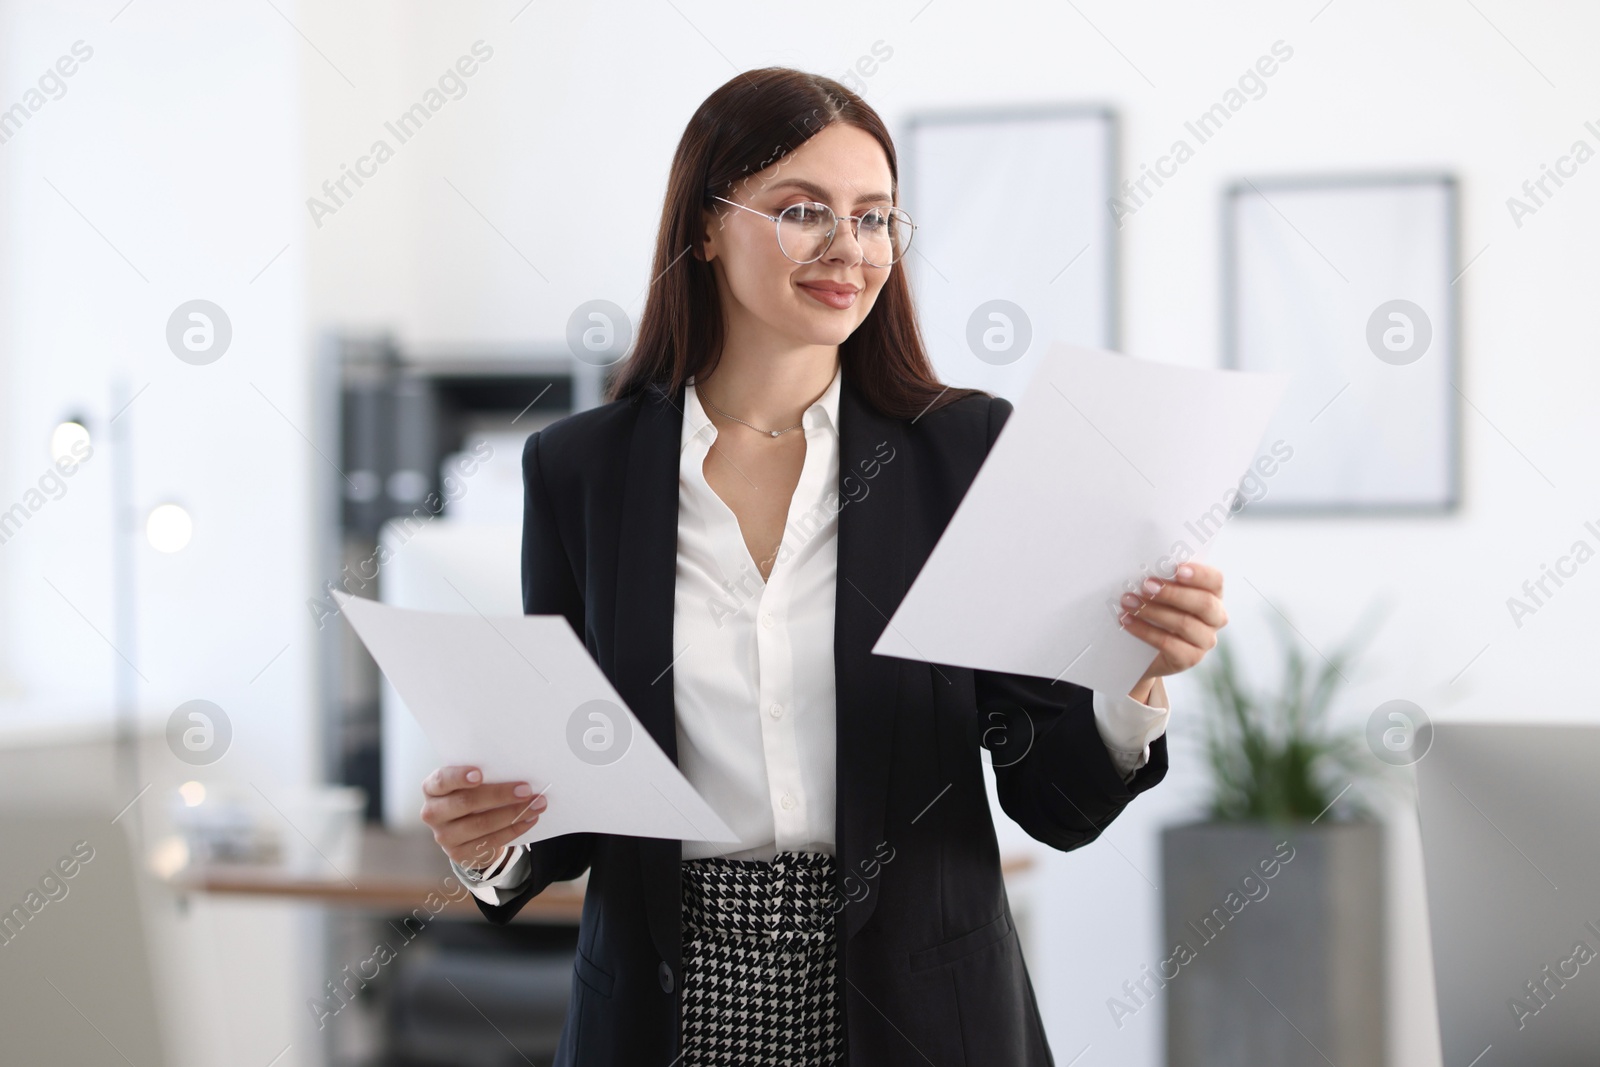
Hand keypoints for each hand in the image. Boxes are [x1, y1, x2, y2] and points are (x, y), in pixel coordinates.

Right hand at [420, 765, 545, 871]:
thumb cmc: (471, 796)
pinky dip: (514, 829)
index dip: (458, 777)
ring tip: (537, 804)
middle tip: (526, 789)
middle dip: (499, 795)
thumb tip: (515, 768)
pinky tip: (530, 819)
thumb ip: (482, 776)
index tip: (479, 774)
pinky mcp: (459, 854)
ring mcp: (444, 836)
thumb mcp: (468, 784)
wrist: (465, 830)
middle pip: (465, 802)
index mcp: (432, 789)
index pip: (441, 780)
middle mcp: (433, 813)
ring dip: (513, 813)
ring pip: (481, 824)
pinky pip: (491, 841)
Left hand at [1118, 561, 1227, 699]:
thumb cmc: (1154, 611)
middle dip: (1172, 593)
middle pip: (1203, 603)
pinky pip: (1169, 644)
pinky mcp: (1190, 658)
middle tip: (1145, 585)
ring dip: (1152, 611)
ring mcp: (1205, 640)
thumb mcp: (1161, 594)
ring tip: (1128, 602)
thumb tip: (1145, 567)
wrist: (1143, 650)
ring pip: (1184, 624)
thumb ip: (1161, 580)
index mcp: (1213, 595)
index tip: (1176, 569)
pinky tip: (1127, 622)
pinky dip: (1145, 631)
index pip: (1215, 580)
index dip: (1199, 574)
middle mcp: (1215, 618)